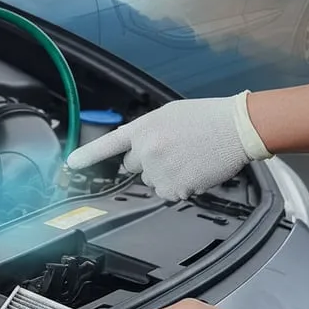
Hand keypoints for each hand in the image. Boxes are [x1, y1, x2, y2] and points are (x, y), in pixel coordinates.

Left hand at [65, 92, 270, 201]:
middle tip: (172, 151)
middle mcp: (145, 151)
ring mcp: (159, 171)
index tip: (70, 164)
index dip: (86, 156)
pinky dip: (180, 187)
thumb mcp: (169, 114)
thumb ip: (147, 131)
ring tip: (189, 158)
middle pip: (133, 167)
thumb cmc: (208, 118)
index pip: (107, 145)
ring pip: (152, 181)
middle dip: (147, 162)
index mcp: (143, 129)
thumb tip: (135, 148)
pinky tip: (194, 171)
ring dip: (165, 175)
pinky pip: (169, 193)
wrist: (237, 128)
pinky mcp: (174, 187)